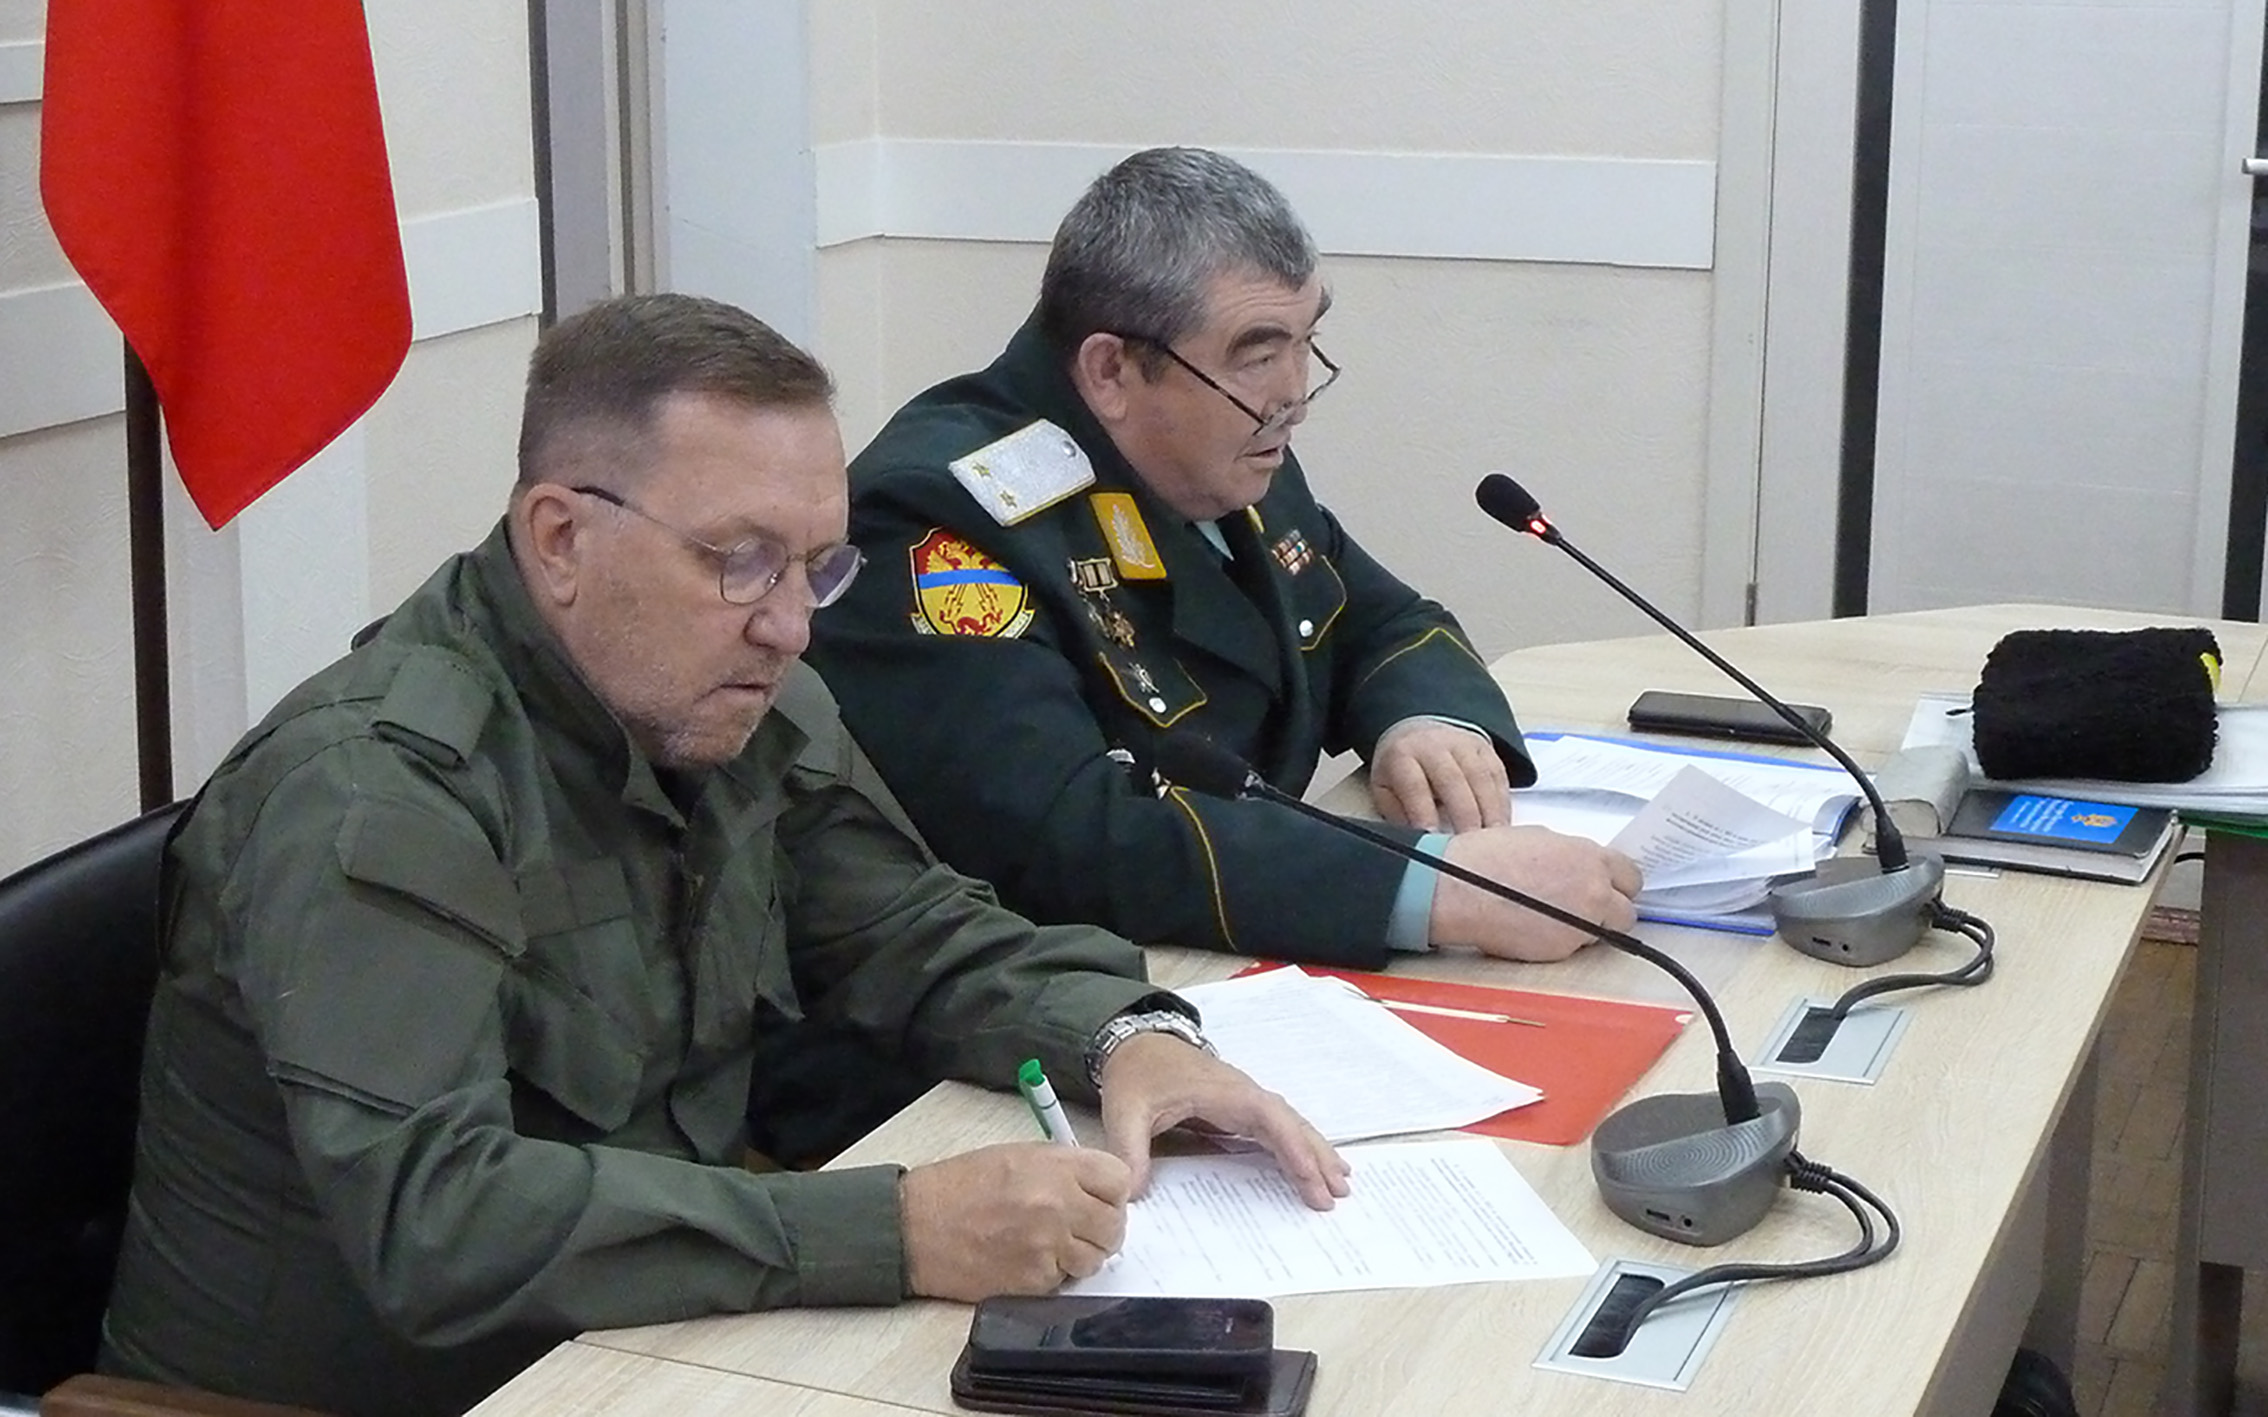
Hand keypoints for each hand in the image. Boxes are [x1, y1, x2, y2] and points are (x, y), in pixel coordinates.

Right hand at [900, 1143, 1130, 1299]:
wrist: (915, 1226)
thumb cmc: (957, 1188)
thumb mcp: (1015, 1155)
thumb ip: (1062, 1168)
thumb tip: (1096, 1186)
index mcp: (1055, 1167)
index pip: (1119, 1180)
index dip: (1113, 1192)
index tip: (1101, 1199)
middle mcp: (1058, 1204)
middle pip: (1115, 1225)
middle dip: (1102, 1228)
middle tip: (1081, 1227)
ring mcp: (1048, 1246)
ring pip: (1095, 1259)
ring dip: (1080, 1255)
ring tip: (1050, 1244)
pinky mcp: (1034, 1281)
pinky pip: (1064, 1280)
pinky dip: (1051, 1274)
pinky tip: (1026, 1259)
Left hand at [1098, 1033, 1349, 1210]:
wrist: (1136, 1044)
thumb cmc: (1137, 1074)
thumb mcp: (1125, 1111)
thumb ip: (1129, 1150)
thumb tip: (1134, 1193)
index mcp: (1223, 1092)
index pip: (1268, 1118)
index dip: (1292, 1147)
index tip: (1311, 1176)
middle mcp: (1244, 1094)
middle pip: (1290, 1123)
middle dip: (1315, 1156)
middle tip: (1338, 1192)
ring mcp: (1245, 1101)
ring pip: (1290, 1126)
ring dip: (1315, 1152)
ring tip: (1341, 1183)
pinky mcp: (1240, 1110)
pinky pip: (1277, 1129)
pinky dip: (1299, 1147)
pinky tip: (1313, 1167)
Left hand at [1369, 719, 1509, 831]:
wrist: (1417, 733)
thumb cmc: (1400, 771)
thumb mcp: (1383, 789)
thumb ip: (1395, 813)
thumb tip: (1414, 840)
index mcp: (1402, 755)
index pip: (1414, 785)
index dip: (1424, 812)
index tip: (1433, 837)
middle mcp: (1433, 745)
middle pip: (1452, 779)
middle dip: (1464, 815)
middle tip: (1470, 845)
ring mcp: (1462, 744)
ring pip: (1480, 777)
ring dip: (1488, 811)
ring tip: (1491, 840)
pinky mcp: (1484, 748)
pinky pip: (1497, 775)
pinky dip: (1501, 803)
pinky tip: (1501, 825)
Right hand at [1427, 826, 1642, 960]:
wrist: (1460, 889)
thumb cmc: (1487, 859)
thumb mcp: (1539, 839)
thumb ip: (1571, 856)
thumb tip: (1579, 867)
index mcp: (1590, 857)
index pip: (1631, 877)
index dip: (1618, 885)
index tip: (1609, 890)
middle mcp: (1594, 891)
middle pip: (1626, 912)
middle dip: (1610, 912)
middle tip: (1586, 910)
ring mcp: (1581, 923)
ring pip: (1601, 934)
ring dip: (1585, 929)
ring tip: (1550, 919)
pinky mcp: (1562, 949)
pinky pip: (1572, 948)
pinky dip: (1559, 941)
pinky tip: (1534, 929)